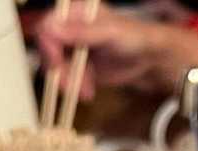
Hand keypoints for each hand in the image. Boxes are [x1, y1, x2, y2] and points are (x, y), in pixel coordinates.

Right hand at [37, 7, 197, 99]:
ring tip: (86, 92)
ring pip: (56, 68)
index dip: (49, 47)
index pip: (47, 26)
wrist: (149, 58)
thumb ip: (82, 32)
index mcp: (75, 12)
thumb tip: (53, 29)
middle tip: (70, 85)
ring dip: (69, 82)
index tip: (58, 64)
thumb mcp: (109, 33)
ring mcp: (73, 48)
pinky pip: (67, 78)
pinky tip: (88, 92)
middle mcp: (70, 28)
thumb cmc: (134, 37)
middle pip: (48, 50)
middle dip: (59, 70)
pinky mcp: (77, 66)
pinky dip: (75, 87)